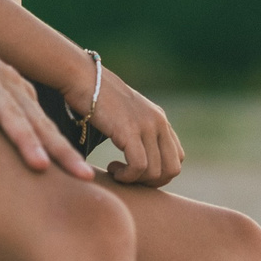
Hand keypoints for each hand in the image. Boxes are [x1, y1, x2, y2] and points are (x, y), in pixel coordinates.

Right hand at [0, 16, 91, 178]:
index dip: (66, 150)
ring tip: (40, 166)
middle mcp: (4, 81)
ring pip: (7, 111)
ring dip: (25, 138)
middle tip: (83, 176)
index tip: (86, 177)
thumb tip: (9, 151)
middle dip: (61, 149)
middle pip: (36, 121)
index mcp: (14, 87)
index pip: (45, 124)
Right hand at [83, 70, 184, 186]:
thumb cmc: (96, 96)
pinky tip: (112, 169)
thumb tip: (137, 149)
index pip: (177, 157)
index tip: (137, 172)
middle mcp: (158, 122)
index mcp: (160, 119)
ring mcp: (145, 126)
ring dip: (135, 180)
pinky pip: (139, 166)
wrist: (83, 77)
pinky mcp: (130, 130)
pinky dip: (127, 176)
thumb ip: (137, 128)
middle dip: (152, 182)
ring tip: (116, 172)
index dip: (160, 172)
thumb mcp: (125, 112)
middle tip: (129, 178)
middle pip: (172, 168)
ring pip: (156, 170)